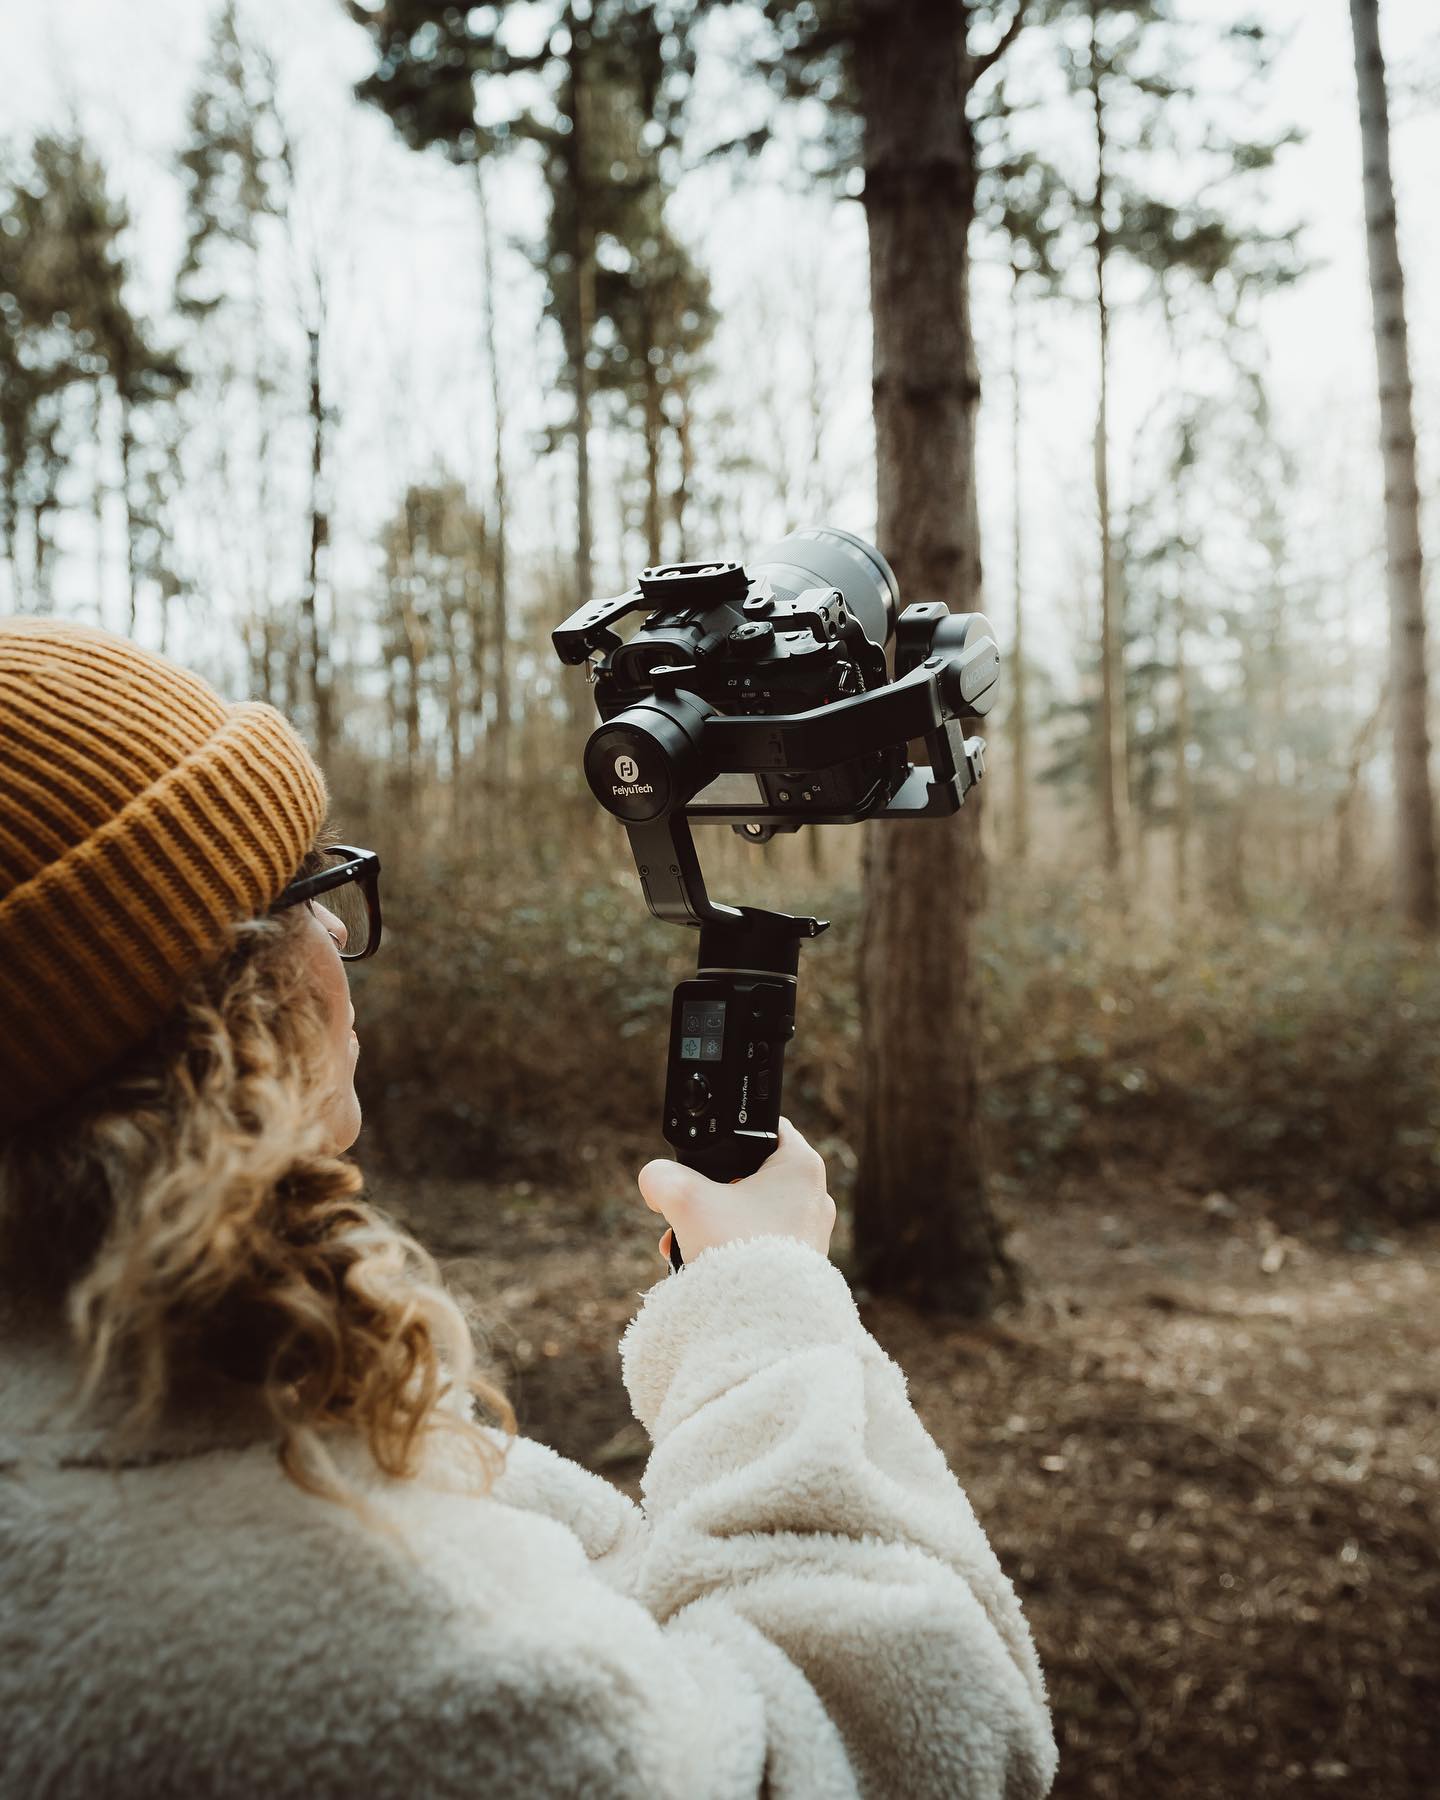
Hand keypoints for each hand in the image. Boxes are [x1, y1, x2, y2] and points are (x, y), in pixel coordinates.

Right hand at [637, 1117, 836, 1263]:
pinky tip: (701, 1267)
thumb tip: (655, 1181)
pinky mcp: (800, 1266)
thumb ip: (662, 1177)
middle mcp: (813, 1197)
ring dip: (714, 1224)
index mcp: (800, 1166)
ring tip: (684, 1244)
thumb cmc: (735, 1251)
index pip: (764, 1129)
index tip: (703, 1159)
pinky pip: (758, 1244)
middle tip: (686, 1210)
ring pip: (751, 1213)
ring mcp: (810, 1234)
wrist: (762, 1323)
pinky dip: (730, 1250)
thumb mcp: (685, 1200)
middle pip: (751, 1176)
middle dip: (711, 1193)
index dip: (728, 1138)